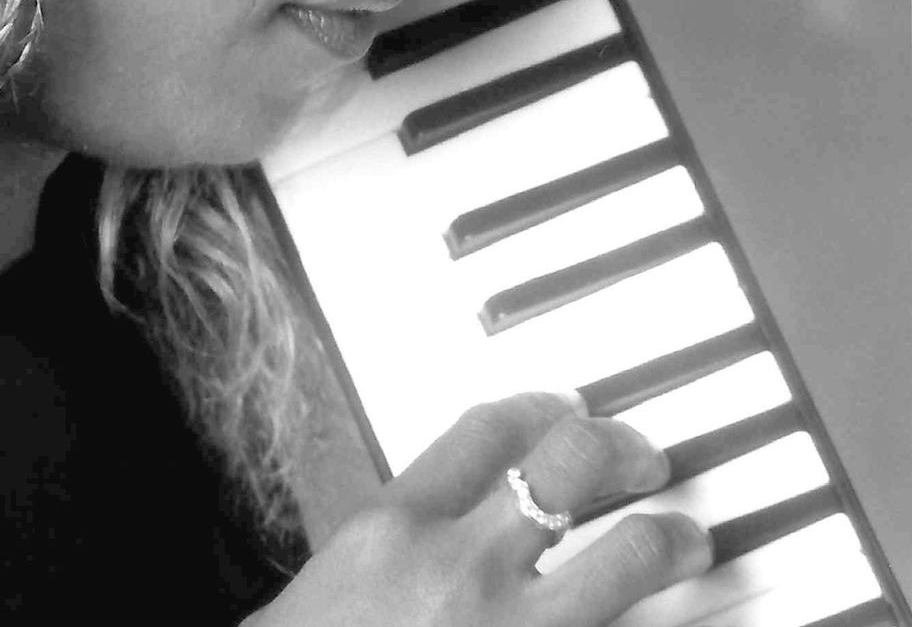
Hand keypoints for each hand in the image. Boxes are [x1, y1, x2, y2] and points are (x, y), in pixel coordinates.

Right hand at [249, 392, 712, 626]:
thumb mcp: (326, 585)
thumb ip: (384, 549)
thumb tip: (428, 530)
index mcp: (393, 530)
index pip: (486, 430)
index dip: (539, 406)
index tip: (563, 410)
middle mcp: (460, 568)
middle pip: (571, 464)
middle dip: (621, 450)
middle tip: (644, 460)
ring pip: (630, 555)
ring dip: (669, 540)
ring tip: (685, 539)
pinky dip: (655, 624)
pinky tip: (668, 620)